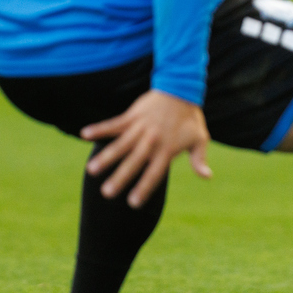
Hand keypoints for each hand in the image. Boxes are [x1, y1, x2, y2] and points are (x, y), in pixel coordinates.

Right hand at [81, 90, 212, 206]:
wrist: (181, 89)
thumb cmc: (190, 118)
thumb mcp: (200, 139)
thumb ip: (200, 160)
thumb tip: (207, 177)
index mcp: (167, 150)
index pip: (155, 173)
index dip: (144, 188)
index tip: (133, 203)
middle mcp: (152, 140)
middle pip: (134, 162)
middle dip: (120, 178)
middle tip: (106, 194)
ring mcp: (141, 127)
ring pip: (120, 145)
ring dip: (106, 157)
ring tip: (91, 170)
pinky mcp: (132, 116)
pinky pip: (114, 123)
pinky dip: (100, 128)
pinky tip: (85, 134)